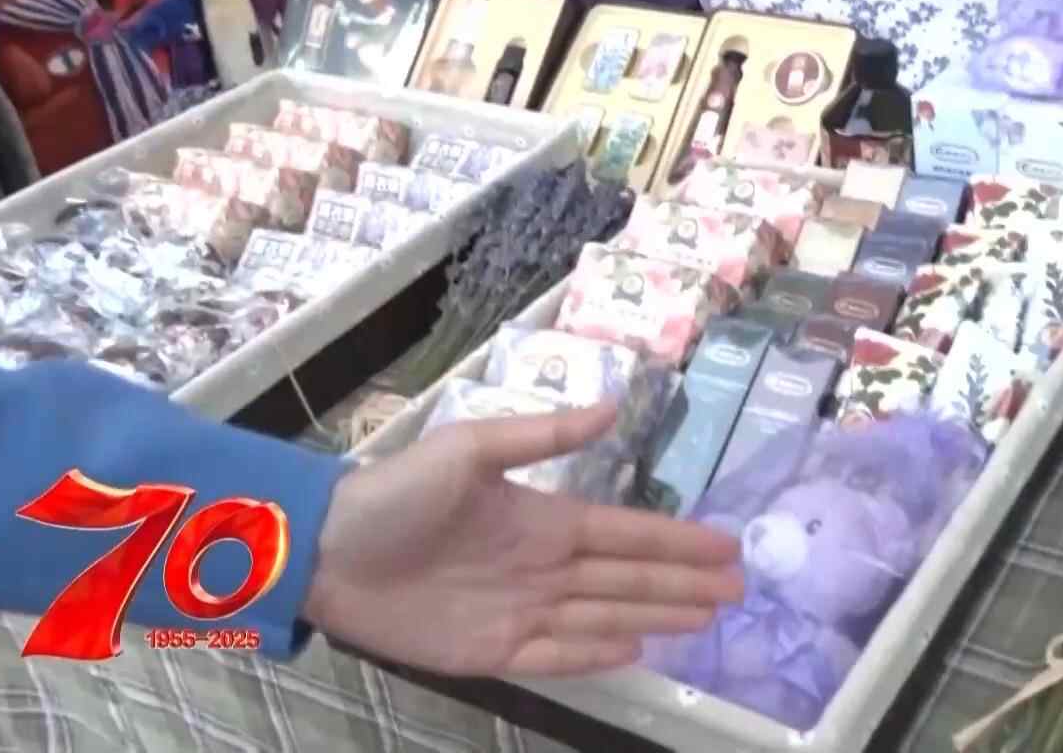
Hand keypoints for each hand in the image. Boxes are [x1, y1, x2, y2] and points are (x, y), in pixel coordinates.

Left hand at [302, 402, 743, 676]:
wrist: (324, 549)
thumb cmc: (395, 493)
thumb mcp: (470, 448)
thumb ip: (543, 435)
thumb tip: (615, 407)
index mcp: (543, 518)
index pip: (626, 533)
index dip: (677, 541)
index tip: (725, 545)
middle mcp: (543, 567)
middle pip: (629, 579)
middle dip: (684, 583)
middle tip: (738, 590)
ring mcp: (521, 610)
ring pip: (606, 617)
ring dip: (656, 617)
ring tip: (705, 618)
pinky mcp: (491, 650)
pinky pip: (558, 654)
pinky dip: (598, 654)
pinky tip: (636, 650)